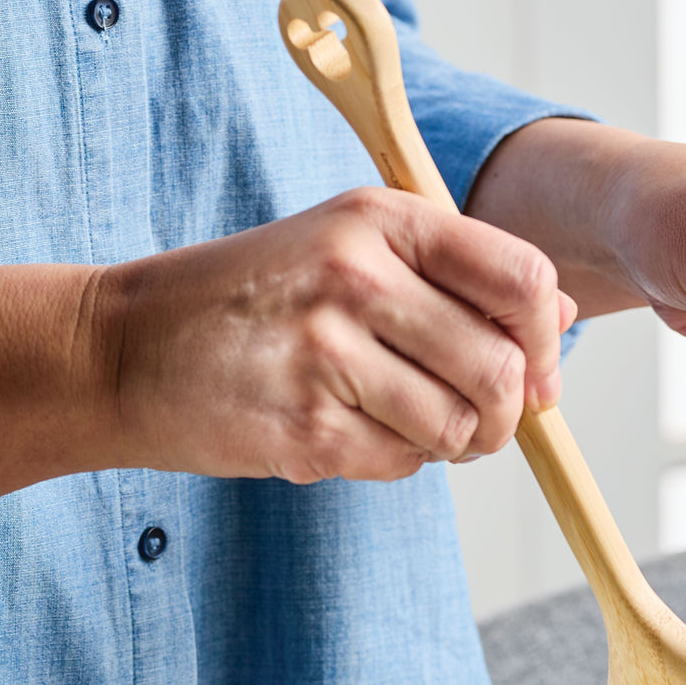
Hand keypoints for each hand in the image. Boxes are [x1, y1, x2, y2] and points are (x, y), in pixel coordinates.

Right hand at [101, 187, 573, 481]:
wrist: (124, 348)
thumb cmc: (253, 300)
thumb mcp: (352, 248)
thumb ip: (458, 275)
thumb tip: (561, 313)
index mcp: (383, 219)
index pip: (522, 278)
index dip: (544, 341)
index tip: (535, 375)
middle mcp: (358, 275)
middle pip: (500, 369)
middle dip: (505, 414)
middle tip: (479, 422)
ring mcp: (328, 353)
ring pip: (458, 428)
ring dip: (449, 442)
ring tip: (402, 422)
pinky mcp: (305, 427)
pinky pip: (402, 464)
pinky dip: (394, 462)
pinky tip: (348, 431)